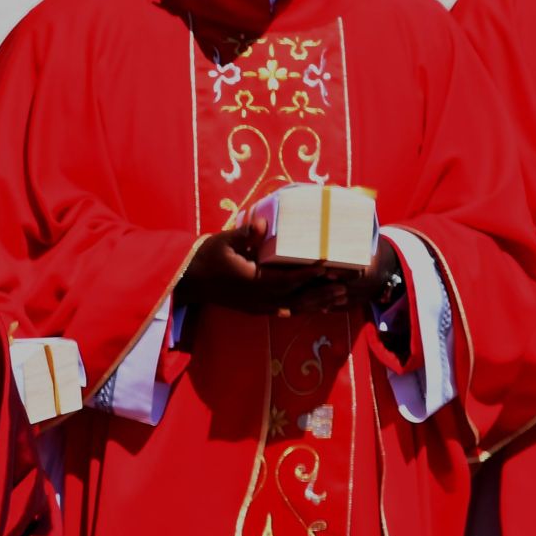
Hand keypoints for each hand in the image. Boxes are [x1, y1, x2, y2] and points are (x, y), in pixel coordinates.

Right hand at [180, 223, 350, 316]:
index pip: (287, 278)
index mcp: (253, 281)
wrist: (190, 282)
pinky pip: (285, 312)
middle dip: (321, 291)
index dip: (308, 273)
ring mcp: (258, 306)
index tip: (327, 266)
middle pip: (297, 297)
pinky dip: (303, 309)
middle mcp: (260, 298)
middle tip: (345, 286)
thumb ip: (245, 234)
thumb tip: (262, 223)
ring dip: (317, 303)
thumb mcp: (223, 241)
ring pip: (294, 307)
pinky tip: (316, 309)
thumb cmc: (207, 257)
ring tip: (339, 298)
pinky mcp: (256, 309)